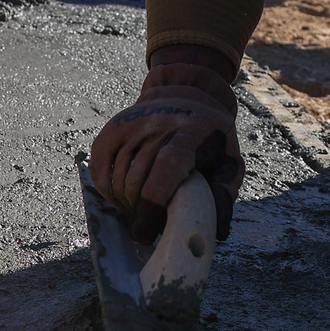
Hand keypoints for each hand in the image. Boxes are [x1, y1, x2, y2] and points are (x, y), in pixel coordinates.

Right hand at [89, 63, 242, 243]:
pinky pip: (99, 170)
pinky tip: (123, 200)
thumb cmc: (210, 139)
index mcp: (192, 130)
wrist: (185, 98)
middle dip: (139, 212)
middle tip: (148, 228)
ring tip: (140, 214)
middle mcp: (158, 122)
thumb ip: (224, 194)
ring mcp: (132, 124)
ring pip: (117, 178)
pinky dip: (107, 192)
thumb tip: (216, 231)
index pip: (166, 166)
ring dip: (124, 205)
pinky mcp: (113, 129)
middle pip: (137, 178)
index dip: (154, 203)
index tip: (147, 232)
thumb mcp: (229, 160)